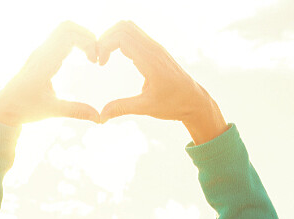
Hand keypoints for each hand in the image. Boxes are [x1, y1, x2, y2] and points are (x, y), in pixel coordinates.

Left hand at [0, 21, 101, 126]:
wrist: (4, 107)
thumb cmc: (24, 108)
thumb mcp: (52, 110)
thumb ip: (76, 111)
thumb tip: (99, 118)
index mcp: (44, 63)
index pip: (68, 36)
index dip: (88, 42)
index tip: (94, 61)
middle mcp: (42, 52)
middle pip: (67, 27)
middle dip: (87, 36)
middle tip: (95, 56)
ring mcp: (40, 51)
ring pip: (63, 30)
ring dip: (81, 37)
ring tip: (91, 56)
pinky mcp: (41, 54)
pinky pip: (59, 37)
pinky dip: (74, 41)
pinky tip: (81, 58)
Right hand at [96, 21, 227, 143]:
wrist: (194, 101)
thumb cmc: (174, 104)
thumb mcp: (146, 108)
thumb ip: (122, 108)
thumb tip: (100, 117)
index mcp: (150, 60)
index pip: (122, 36)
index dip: (105, 45)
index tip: (100, 63)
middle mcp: (153, 49)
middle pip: (123, 26)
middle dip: (105, 38)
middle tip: (99, 58)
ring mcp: (155, 48)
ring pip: (129, 28)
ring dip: (112, 38)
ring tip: (104, 57)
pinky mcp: (155, 50)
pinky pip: (134, 36)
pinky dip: (120, 41)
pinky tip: (116, 58)